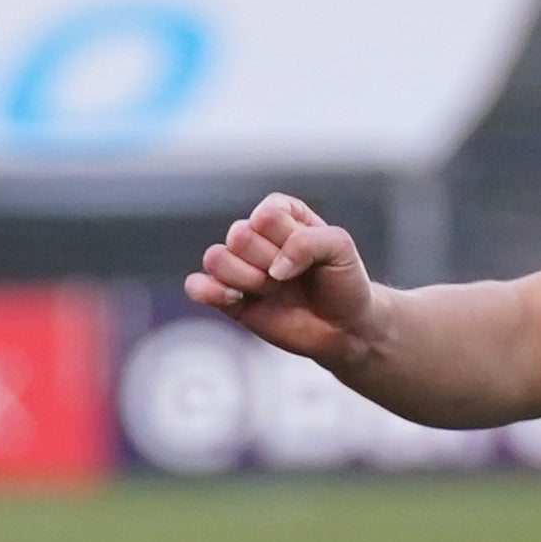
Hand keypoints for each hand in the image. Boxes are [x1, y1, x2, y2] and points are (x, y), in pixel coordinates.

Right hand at [188, 193, 381, 362]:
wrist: (346, 326)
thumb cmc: (343, 281)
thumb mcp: (340, 248)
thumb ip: (308, 242)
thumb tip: (274, 268)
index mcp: (281, 215)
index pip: (267, 215)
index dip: (289, 239)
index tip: (312, 257)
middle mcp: (255, 236)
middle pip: (239, 235)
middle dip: (269, 260)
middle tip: (291, 277)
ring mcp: (239, 266)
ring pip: (215, 258)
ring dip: (248, 278)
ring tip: (273, 290)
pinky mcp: (228, 297)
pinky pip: (195, 286)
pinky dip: (209, 292)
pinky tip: (237, 299)